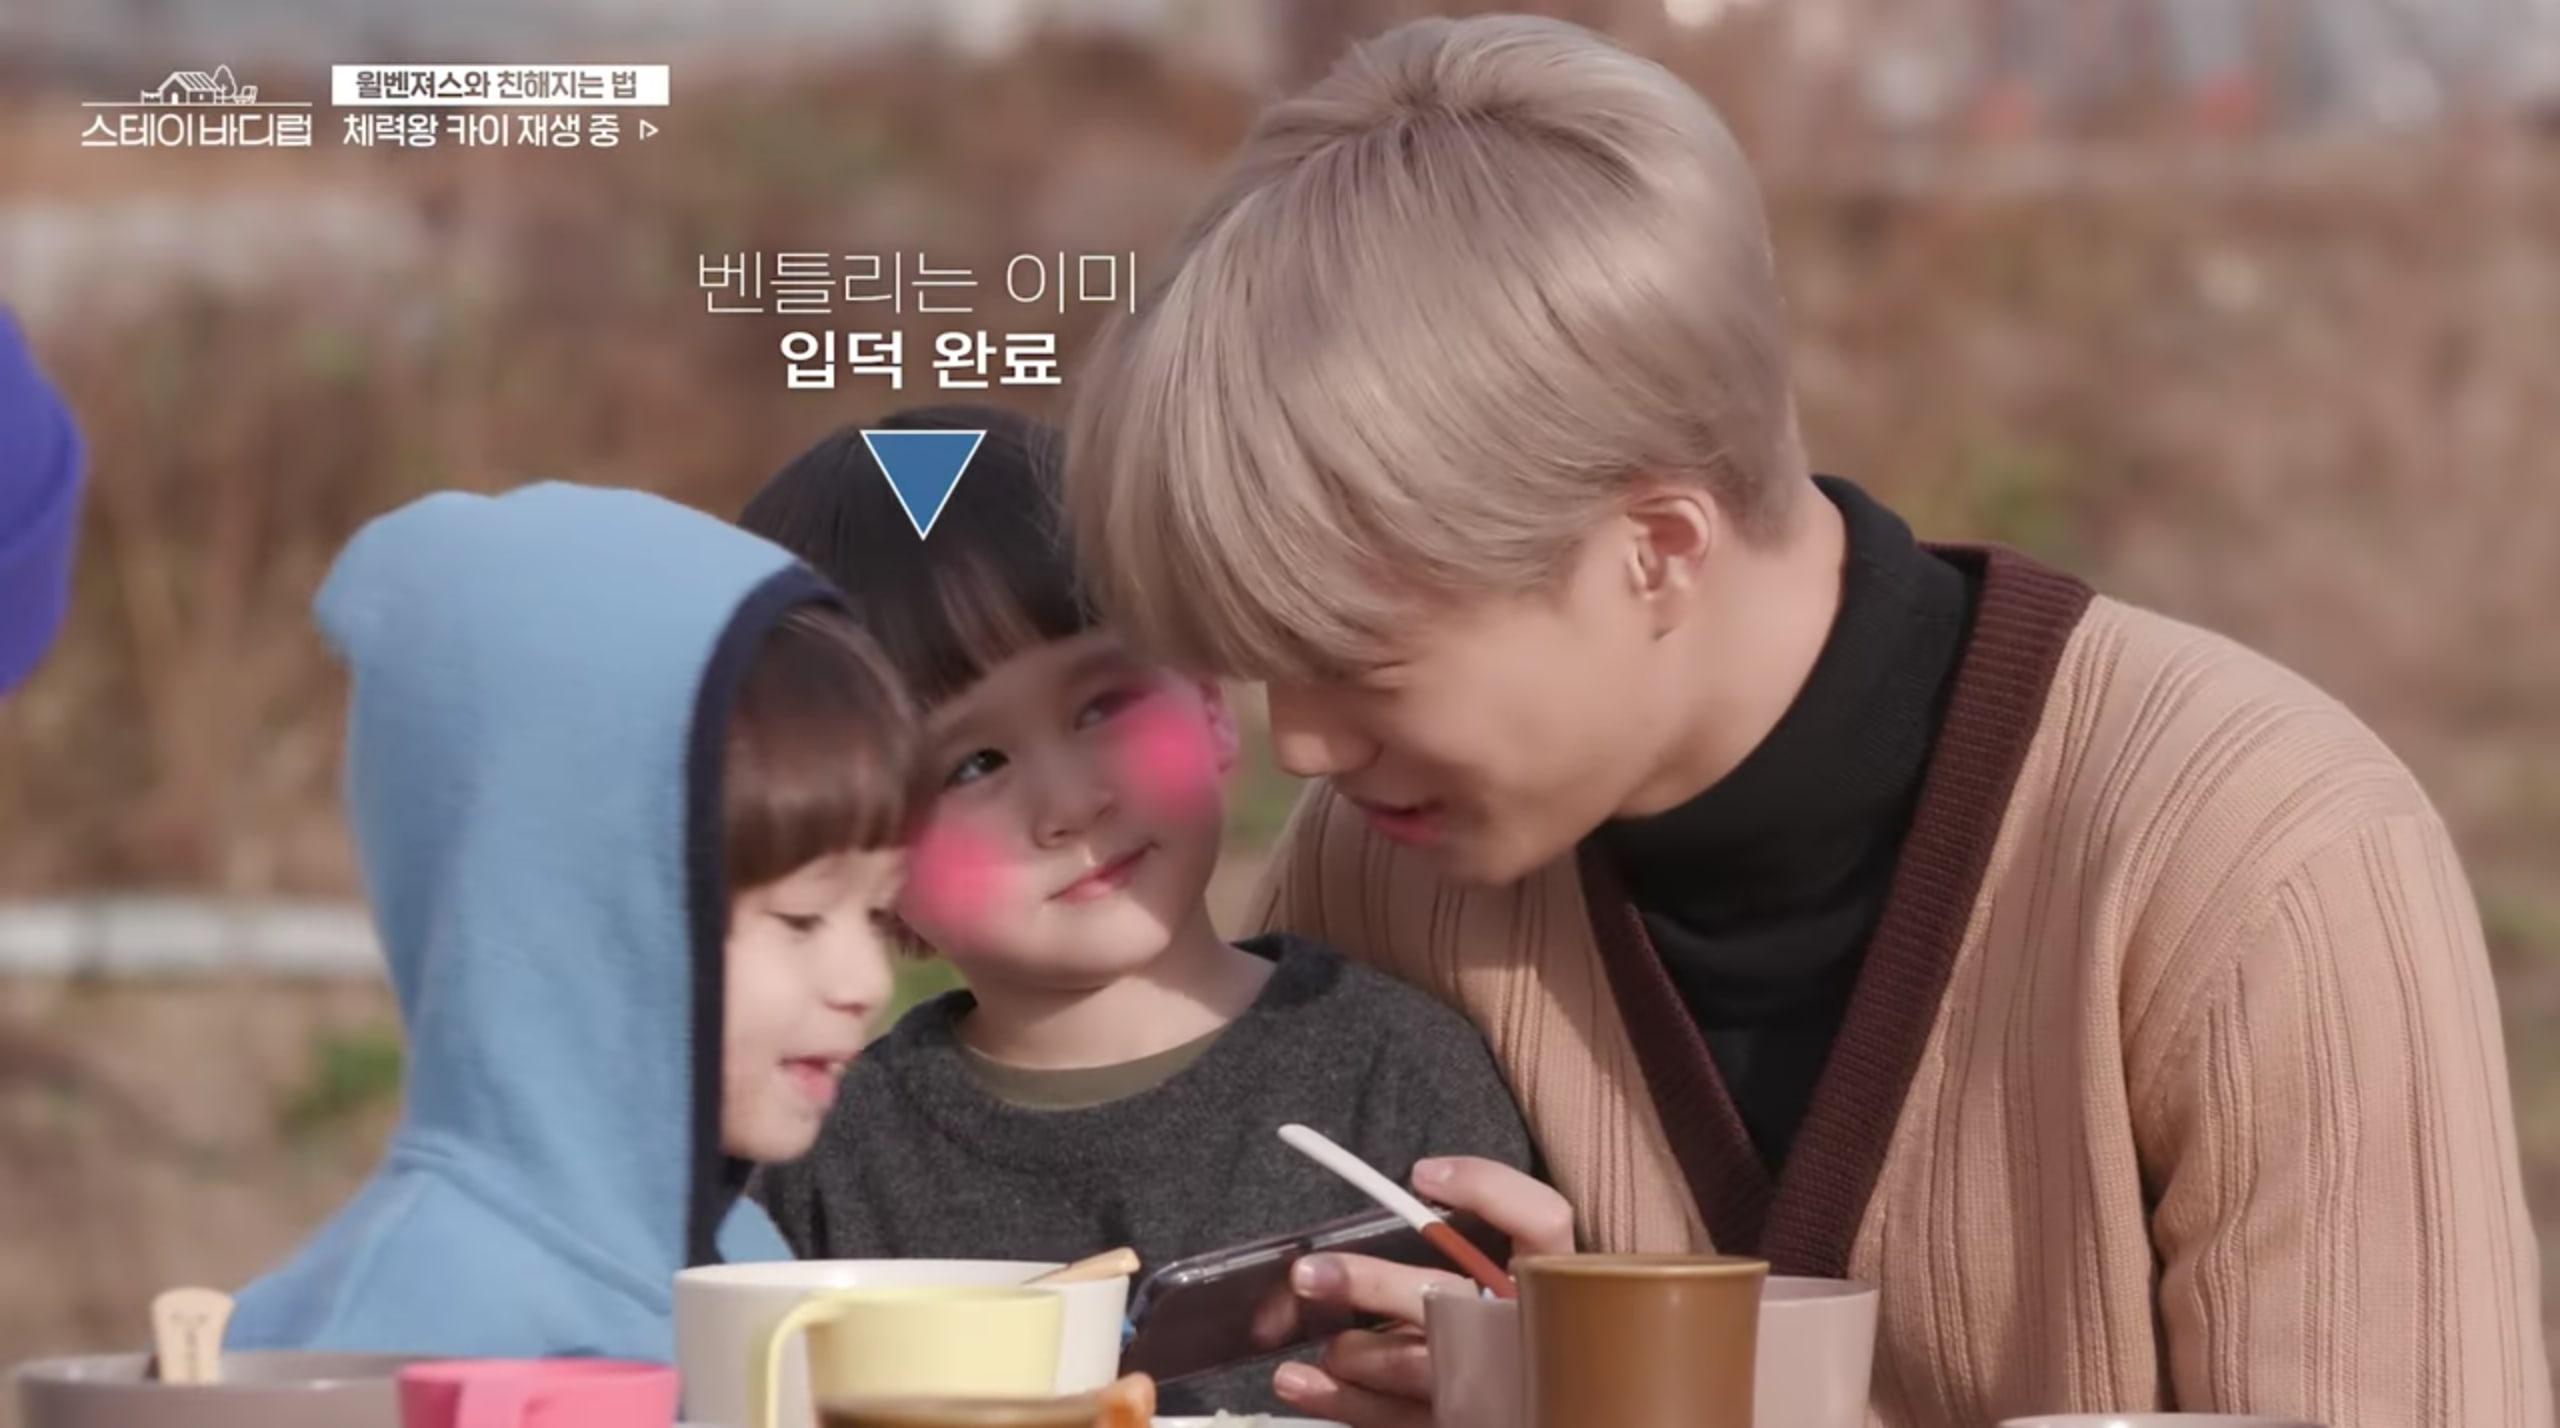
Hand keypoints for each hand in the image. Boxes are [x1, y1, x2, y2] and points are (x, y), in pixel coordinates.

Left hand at [1271, 1157, 1573, 1427]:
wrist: (1517, 1400)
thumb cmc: (1497, 1327)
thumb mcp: (1496, 1274)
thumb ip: (1466, 1236)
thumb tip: (1418, 1184)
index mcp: (1545, 1283)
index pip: (1542, 1220)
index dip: (1487, 1188)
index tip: (1421, 1175)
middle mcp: (1522, 1333)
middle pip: (1450, 1298)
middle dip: (1372, 1284)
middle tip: (1307, 1274)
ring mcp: (1492, 1388)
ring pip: (1412, 1366)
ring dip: (1352, 1351)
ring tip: (1323, 1343)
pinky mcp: (1460, 1422)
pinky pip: (1393, 1418)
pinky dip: (1339, 1398)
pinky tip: (1301, 1382)